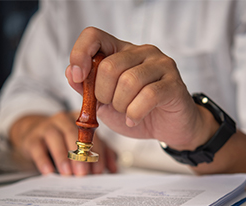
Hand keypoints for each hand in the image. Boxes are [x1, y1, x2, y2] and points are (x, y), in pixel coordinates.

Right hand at [9, 111, 116, 175]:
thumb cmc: (63, 141)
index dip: (96, 153)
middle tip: (83, 173)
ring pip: (55, 138)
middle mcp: (63, 119)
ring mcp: (46, 126)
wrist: (33, 135)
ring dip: (62, 157)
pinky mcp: (32, 138)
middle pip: (74, 134)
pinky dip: (43, 160)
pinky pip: (37, 147)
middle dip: (80, 155)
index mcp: (80, 120)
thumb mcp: (83, 145)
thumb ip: (101, 153)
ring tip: (67, 174)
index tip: (98, 171)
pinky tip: (48, 171)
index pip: (93, 135)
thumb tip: (114, 169)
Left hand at [65, 27, 216, 150]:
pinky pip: (148, 96)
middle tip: (112, 106)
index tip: (80, 78)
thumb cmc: (137, 113)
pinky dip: (135, 114)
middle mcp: (142, 52)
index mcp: (122, 51)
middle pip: (109, 66)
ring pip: (128, 81)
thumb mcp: (105, 104)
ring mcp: (161, 65)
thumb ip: (87, 89)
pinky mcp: (174, 83)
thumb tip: (71, 73)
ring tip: (127, 113)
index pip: (94, 36)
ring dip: (121, 106)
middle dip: (103, 94)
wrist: (169, 129)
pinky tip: (135, 119)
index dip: (80, 54)